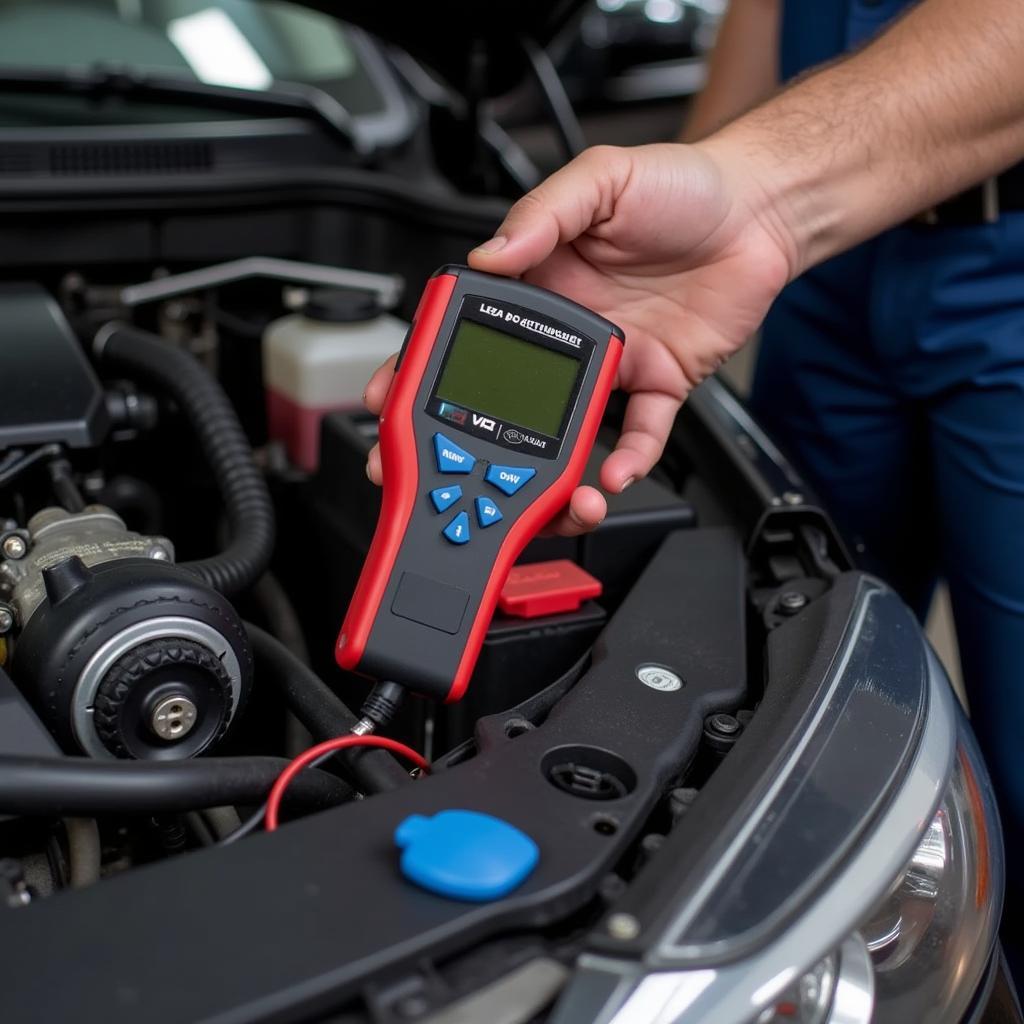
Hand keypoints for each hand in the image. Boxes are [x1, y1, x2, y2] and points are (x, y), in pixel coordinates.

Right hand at [366, 142, 795, 534]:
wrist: (760, 209)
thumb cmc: (681, 186)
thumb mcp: (600, 178)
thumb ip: (541, 215)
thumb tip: (489, 255)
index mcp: (541, 281)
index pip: (471, 329)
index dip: (428, 364)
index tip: (393, 397)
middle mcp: (570, 330)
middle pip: (508, 392)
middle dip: (469, 435)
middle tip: (440, 468)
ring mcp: (611, 363)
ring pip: (567, 427)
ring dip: (549, 464)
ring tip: (537, 488)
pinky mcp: (658, 382)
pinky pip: (638, 434)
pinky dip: (626, 460)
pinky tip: (612, 471)